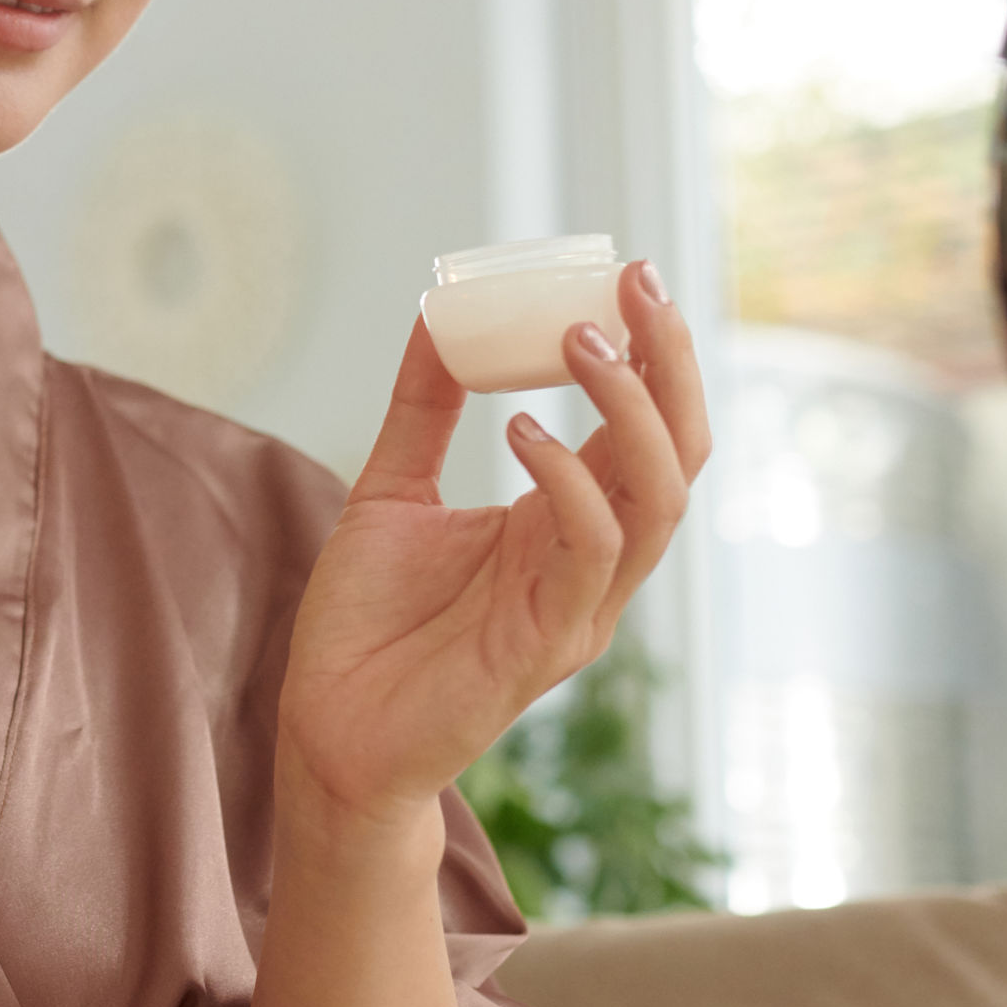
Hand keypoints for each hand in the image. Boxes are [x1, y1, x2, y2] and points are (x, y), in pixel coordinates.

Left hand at [277, 264, 710, 831]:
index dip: (652, 353)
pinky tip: (524, 430)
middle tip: (634, 284)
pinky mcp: (546, 644)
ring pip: (658, 498)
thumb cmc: (368, 623)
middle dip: (670, 363)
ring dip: (630, 410)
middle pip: (678, 454)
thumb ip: (424, 407)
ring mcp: (579, 606)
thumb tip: (438, 313)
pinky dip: (570, 481)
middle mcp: (590, 562)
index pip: (643, 428)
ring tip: (581, 340)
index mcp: (566, 523)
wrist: (327, 732)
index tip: (626, 274)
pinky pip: (589, 551)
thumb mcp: (391, 488)